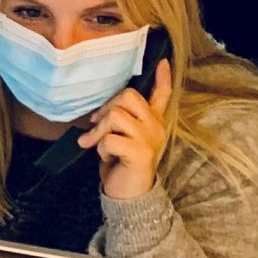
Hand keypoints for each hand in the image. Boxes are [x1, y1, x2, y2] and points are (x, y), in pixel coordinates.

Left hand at [78, 58, 171, 201]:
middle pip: (127, 97)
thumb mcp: (122, 139)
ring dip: (100, 132)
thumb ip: (119, 122)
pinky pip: (109, 139)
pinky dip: (100, 148)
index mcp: (153, 122)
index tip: (161, 60)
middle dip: (105, 110)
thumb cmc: (122, 165)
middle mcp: (156, 127)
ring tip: (100, 147)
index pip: (162, 95)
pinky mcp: (140, 152)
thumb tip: (101, 111)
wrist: (130, 196)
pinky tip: (108, 159)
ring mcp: (149, 139)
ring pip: (116, 116)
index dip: (161, 78)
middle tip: (96, 126)